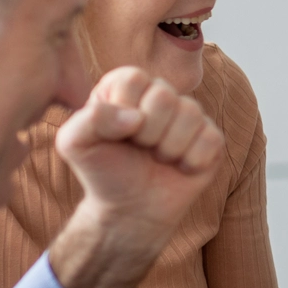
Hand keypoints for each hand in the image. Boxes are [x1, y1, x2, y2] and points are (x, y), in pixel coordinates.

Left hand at [57, 66, 223, 244]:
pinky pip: (212, 139)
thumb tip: (135, 117)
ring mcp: (189, 116)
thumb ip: (88, 120)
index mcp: (126, 87)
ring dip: (170, 148)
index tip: (117, 133)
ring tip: (158, 158)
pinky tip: (180, 167)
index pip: (134, 79)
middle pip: (165, 96)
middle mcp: (159, 95)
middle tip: (140, 148)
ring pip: (192, 114)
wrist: (131, 208)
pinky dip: (193, 161)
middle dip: (149, 132)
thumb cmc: (103, 172)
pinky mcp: (211, 139)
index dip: (125, 110)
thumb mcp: (75, 145)